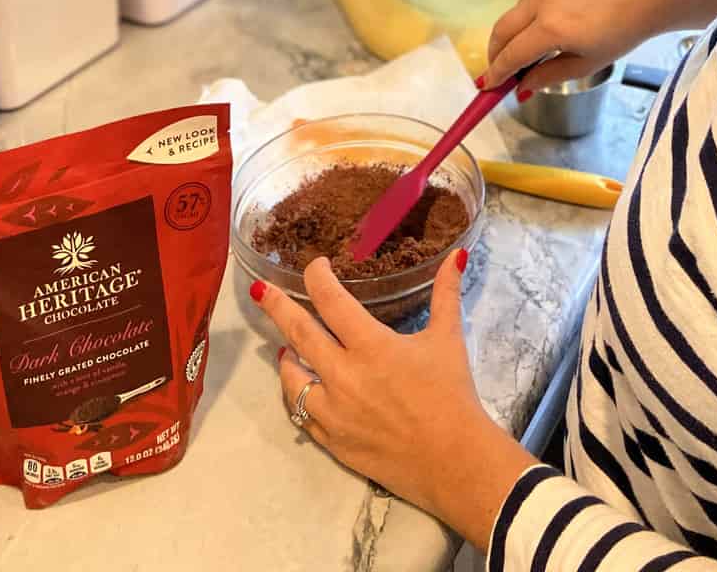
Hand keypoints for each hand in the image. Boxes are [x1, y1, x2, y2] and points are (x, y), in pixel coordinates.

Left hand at [252, 254, 533, 546]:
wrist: (453, 461)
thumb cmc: (451, 395)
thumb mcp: (448, 339)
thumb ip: (446, 293)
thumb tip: (457, 255)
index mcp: (371, 346)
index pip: (331, 301)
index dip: (318, 278)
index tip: (316, 265)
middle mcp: (344, 376)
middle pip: (299, 333)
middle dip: (276, 306)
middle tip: (260, 291)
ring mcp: (333, 412)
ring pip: (292, 378)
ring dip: (286, 356)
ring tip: (285, 346)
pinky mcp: (332, 440)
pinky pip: (301, 413)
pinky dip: (297, 394)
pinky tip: (301, 386)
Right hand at [485, 0, 676, 90]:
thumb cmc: (622, 33)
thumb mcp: (586, 64)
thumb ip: (548, 76)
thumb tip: (522, 87)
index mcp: (551, 27)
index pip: (511, 54)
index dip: (497, 73)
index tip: (489, 85)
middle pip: (502, 29)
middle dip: (496, 52)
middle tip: (498, 70)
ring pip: (516, 11)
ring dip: (514, 31)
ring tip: (528, 48)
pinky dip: (531, 11)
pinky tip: (548, 21)